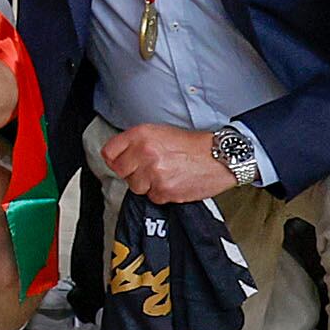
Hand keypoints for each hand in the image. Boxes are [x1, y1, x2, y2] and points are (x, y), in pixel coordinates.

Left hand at [100, 122, 236, 205]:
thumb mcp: (160, 132)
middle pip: (121, 172)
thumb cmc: (193, 145)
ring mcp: (154, 173)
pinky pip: (152, 197)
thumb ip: (137, 143)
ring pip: (136, 187)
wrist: (219, 157)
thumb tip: (120, 155)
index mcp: (142, 135)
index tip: (121, 162)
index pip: (109, 152)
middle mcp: (145, 153)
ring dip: (147, 184)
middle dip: (132, 172)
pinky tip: (173, 182)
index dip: (115, 159)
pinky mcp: (165, 190)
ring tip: (164, 174)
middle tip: (148, 169)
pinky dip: (161, 193)